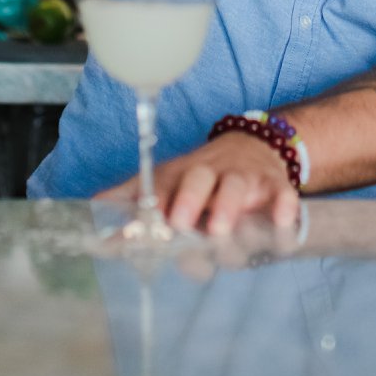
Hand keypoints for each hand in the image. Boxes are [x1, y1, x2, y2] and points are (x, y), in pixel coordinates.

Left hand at [95, 132, 300, 235]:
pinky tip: (282, 221)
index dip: (152, 202)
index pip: (164, 184)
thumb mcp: (169, 182)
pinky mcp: (275, 187)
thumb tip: (92, 214)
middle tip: (178, 222)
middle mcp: (211, 173)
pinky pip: (283, 194)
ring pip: (236, 186)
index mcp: (182, 174)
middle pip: (198, 178)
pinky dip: (284, 206)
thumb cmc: (203, 177)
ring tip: (220, 228)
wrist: (254, 147)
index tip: (139, 224)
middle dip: (188, 198)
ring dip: (228, 205)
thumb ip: (133, 200)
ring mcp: (244, 179)